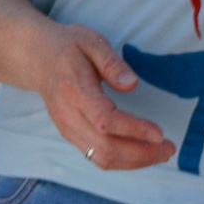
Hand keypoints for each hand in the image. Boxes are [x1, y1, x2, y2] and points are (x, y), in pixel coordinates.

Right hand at [18, 19, 172, 171]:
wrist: (34, 56)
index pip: (105, 120)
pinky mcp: (71, 135)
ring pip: (102, 158)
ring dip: (136, 162)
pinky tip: (143, 154)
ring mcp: (67, 128)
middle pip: (106, 147)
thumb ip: (112, 62)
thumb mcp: (91, 41)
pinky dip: (124, 161)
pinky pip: (98, 157)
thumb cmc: (66, 46)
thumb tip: (131, 84)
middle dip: (142, 153)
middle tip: (169, 148)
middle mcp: (68, 114)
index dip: (134, 130)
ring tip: (161, 153)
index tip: (159, 133)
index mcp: (73, 90)